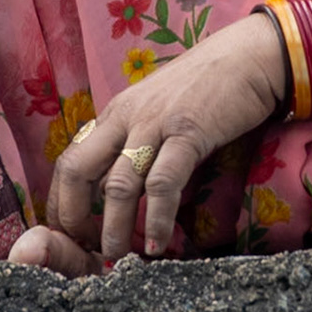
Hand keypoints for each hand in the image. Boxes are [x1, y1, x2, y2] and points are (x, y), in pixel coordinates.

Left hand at [45, 13, 285, 259]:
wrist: (248, 55)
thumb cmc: (207, 85)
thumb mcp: (159, 109)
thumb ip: (138, 139)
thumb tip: (124, 186)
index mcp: (116, 112)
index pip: (71, 159)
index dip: (63, 201)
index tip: (72, 234)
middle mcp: (126, 116)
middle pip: (78, 169)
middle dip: (73, 215)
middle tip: (86, 249)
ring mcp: (155, 123)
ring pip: (118, 184)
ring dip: (114, 227)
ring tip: (119, 256)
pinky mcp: (188, 132)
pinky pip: (163, 182)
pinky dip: (158, 218)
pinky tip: (159, 242)